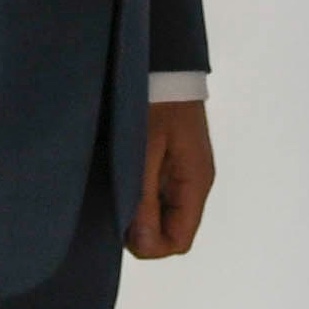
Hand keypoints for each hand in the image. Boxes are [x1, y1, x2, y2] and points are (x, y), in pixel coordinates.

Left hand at [128, 100, 213, 256]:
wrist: (163, 64)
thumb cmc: (155, 103)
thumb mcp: (144, 151)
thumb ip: (144, 198)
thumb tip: (143, 244)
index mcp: (195, 183)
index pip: (179, 240)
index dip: (150, 245)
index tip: (121, 226)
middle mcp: (194, 184)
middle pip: (171, 229)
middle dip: (142, 229)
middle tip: (113, 205)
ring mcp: (184, 173)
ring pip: (163, 213)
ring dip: (139, 211)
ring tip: (115, 189)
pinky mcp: (172, 161)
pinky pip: (158, 193)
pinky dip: (140, 195)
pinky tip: (121, 178)